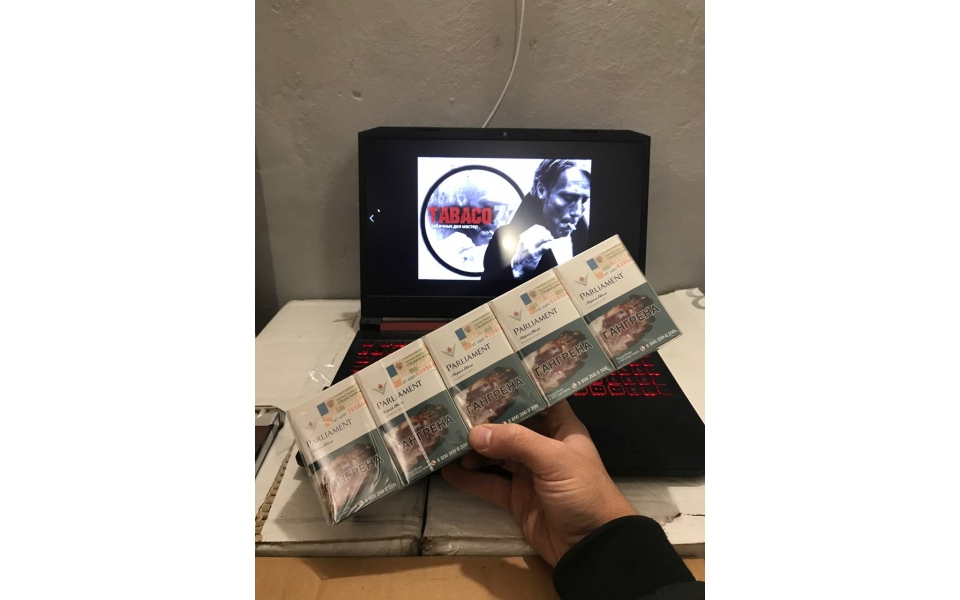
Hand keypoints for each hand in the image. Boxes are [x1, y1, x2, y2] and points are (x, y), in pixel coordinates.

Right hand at [441, 401, 637, 565]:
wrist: (592, 547)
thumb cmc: (582, 493)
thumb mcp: (554, 459)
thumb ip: (516, 442)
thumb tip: (475, 434)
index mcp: (562, 430)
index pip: (538, 401)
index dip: (515, 390)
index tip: (485, 381)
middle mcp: (544, 448)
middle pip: (510, 428)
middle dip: (485, 422)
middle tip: (454, 412)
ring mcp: (529, 474)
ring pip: (496, 455)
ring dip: (474, 450)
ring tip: (447, 442)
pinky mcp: (517, 499)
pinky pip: (490, 485)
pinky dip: (470, 479)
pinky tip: (448, 471)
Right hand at [510, 225, 553, 277]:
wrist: (518, 267)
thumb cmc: (522, 255)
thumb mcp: (523, 244)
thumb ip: (529, 238)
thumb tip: (540, 232)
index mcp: (524, 237)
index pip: (535, 228)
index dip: (543, 229)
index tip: (546, 232)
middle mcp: (526, 241)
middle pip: (540, 232)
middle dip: (547, 233)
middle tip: (550, 237)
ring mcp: (530, 247)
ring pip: (543, 237)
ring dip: (549, 238)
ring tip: (551, 240)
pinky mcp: (534, 254)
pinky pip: (544, 246)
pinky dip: (549, 244)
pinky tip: (551, 244)